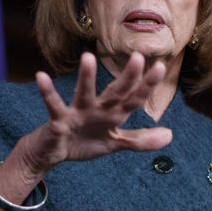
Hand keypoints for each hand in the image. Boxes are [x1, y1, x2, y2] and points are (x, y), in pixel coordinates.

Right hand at [0, 51, 171, 210]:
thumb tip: (170, 135)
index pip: (134, 99)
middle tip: (138, 57)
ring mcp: (76, 113)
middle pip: (114, 93)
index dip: (146, 86)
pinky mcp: (57, 120)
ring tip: (88, 57)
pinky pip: (53, 105)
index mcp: (112, 114)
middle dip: (126, 78)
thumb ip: (139, 140)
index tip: (160, 66)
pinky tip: (41, 77)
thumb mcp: (114, 143)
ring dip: (86, 78)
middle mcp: (97, 108)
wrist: (52, 153)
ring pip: (83, 93)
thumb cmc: (84, 142)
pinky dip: (47, 92)